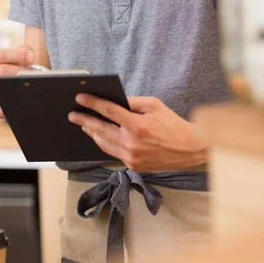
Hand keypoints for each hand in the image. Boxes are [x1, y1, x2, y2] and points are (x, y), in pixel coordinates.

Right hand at [0, 44, 35, 118]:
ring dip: (17, 88)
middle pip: (0, 72)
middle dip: (19, 71)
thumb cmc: (16, 66)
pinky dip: (12, 105)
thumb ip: (25, 50)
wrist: (14, 82)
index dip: (17, 55)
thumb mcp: (18, 54)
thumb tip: (31, 57)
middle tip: (32, 73)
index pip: (0, 55)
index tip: (32, 58)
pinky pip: (0, 109)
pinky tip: (24, 100)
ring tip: (30, 85)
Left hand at [68, 95, 207, 171]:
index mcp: (137, 125)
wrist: (190, 149)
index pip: (108, 111)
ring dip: (91, 133)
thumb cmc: (173, 124)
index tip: (80, 98)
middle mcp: (131, 143)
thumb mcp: (154, 105)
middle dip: (84, 120)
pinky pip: (112, 152)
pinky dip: (103, 143)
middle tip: (73, 115)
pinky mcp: (133, 165)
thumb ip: (132, 102)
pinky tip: (99, 136)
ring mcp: (131, 156)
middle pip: (100, 129)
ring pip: (103, 143)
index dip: (92, 103)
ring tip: (83, 124)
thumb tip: (115, 101)